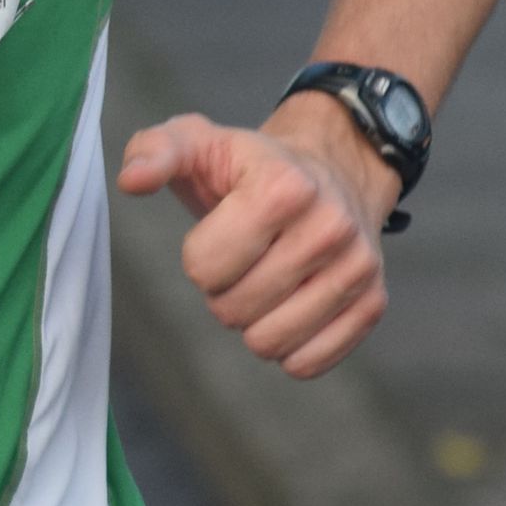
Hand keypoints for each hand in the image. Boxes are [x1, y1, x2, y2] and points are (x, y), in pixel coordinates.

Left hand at [116, 103, 395, 377]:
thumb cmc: (251, 166)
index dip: (200, 257)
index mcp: (285, 187)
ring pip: (270, 343)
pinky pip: (308, 363)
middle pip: (234, 310)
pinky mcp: (373, 302)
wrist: (334, 168)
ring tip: (266, 283)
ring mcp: (357, 267)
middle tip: (243, 261)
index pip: (206, 267)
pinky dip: (288, 349)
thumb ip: (154, 151)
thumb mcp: (198, 142)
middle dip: (224, 292)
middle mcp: (330, 227)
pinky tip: (290, 309)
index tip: (219, 232)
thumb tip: (132, 179)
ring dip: (254, 323)